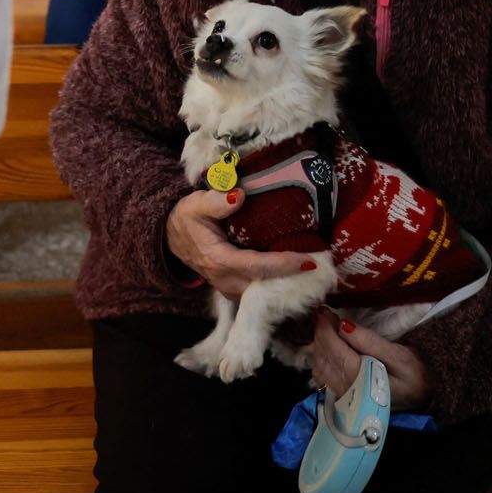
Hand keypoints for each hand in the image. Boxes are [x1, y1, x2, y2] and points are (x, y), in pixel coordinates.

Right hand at [165, 188, 312, 300]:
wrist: (169, 237)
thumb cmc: (186, 218)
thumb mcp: (195, 204)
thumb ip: (215, 201)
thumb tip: (239, 196)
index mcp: (218, 259)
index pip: (256, 266)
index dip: (284, 265)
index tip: (310, 261)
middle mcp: (224, 279)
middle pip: (264, 288)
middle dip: (292, 282)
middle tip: (322, 270)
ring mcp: (228, 288)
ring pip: (261, 296)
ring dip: (286, 287)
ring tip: (314, 275)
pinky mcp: (232, 289)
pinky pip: (257, 294)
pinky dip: (275, 288)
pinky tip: (295, 278)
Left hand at [311, 310, 430, 411]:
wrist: (422, 402)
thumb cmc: (414, 376)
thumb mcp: (400, 356)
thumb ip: (370, 342)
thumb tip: (344, 325)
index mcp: (359, 375)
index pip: (332, 348)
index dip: (325, 328)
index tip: (324, 310)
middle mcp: (345, 386)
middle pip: (322, 356)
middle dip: (320, 333)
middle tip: (324, 314)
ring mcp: (342, 394)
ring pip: (319, 365)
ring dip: (318, 345)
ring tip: (325, 327)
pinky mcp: (342, 396)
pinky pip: (322, 375)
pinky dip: (321, 357)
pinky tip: (326, 346)